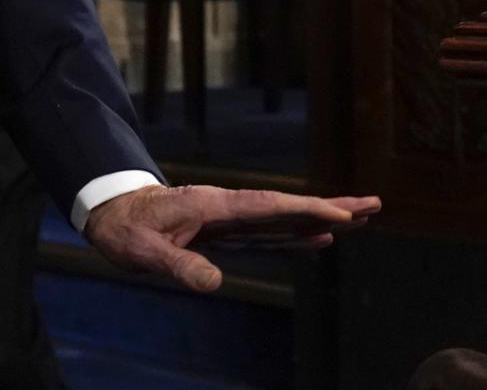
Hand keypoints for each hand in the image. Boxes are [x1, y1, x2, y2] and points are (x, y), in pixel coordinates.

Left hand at [84, 185, 379, 291]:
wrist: (111, 213)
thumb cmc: (125, 229)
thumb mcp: (145, 251)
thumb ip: (178, 265)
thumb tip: (215, 283)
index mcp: (211, 205)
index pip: (266, 207)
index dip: (304, 211)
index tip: (339, 214)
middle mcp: (227, 207)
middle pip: (286, 207)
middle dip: (330, 205)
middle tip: (375, 203)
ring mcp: (229, 218)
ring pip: (283, 218)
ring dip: (321, 217)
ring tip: (362, 217)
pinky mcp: (226, 231)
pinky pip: (269, 232)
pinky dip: (297, 233)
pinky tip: (321, 238)